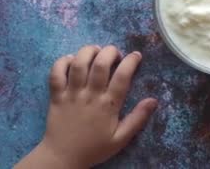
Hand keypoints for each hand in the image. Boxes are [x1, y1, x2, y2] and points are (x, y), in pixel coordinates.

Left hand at [16, 45, 157, 168]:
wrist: (62, 158)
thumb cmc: (94, 148)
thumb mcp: (121, 139)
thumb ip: (137, 119)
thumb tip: (154, 100)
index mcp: (108, 105)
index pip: (122, 76)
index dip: (131, 61)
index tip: (136, 55)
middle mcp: (90, 95)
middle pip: (100, 64)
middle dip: (110, 51)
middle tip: (115, 53)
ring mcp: (71, 94)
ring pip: (78, 64)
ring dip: (88, 52)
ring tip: (95, 51)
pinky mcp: (56, 95)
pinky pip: (56, 73)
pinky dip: (63, 61)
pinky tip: (72, 59)